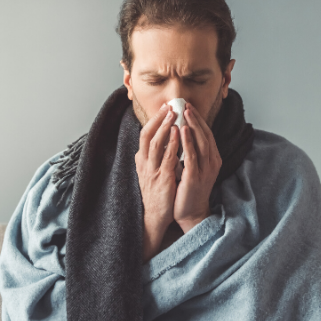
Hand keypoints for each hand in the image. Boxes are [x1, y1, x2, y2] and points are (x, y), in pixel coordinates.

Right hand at [135, 104, 179, 261]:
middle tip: (169, 105)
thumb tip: (162, 138)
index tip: (164, 107)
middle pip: (147, 135)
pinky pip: (167, 158)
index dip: (154, 120)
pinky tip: (178, 133)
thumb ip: (155, 156)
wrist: (155, 215)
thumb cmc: (156, 192)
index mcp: (142, 160)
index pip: (144, 134)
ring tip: (173, 114)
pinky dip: (172, 144)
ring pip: (155, 144)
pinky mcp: (162, 179)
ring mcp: (152, 171)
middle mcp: (144, 163)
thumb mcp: (151, 171)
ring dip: (164, 127)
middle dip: (158, 119)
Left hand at [174, 103, 221, 232]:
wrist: (191, 212)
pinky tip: (182, 131)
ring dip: (193, 126)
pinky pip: (192, 156)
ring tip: (185, 112)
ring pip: (201, 143)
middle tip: (186, 104)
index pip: (206, 134)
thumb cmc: (189, 189)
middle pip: (205, 135)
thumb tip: (183, 133)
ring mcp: (205, 170)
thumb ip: (192, 152)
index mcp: (212, 159)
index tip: (188, 107)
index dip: (198, 120)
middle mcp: (212, 162)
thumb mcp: (194, 167)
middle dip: (195, 118)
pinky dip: (188, 142)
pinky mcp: (195, 177)